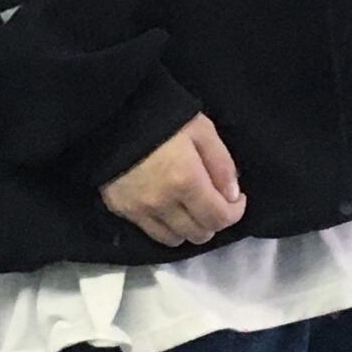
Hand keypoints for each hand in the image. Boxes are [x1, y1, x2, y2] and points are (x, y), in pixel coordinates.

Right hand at [97, 111, 247, 246]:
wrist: (113, 111)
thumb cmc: (163, 114)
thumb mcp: (201, 128)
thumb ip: (221, 163)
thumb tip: (232, 195)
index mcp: (186, 180)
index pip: (219, 218)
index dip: (235, 212)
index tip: (237, 199)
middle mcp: (164, 203)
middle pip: (199, 234)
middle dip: (214, 220)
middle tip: (214, 200)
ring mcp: (140, 210)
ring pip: (176, 240)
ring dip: (190, 227)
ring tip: (191, 206)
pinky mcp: (121, 209)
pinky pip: (152, 233)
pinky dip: (167, 226)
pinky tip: (169, 207)